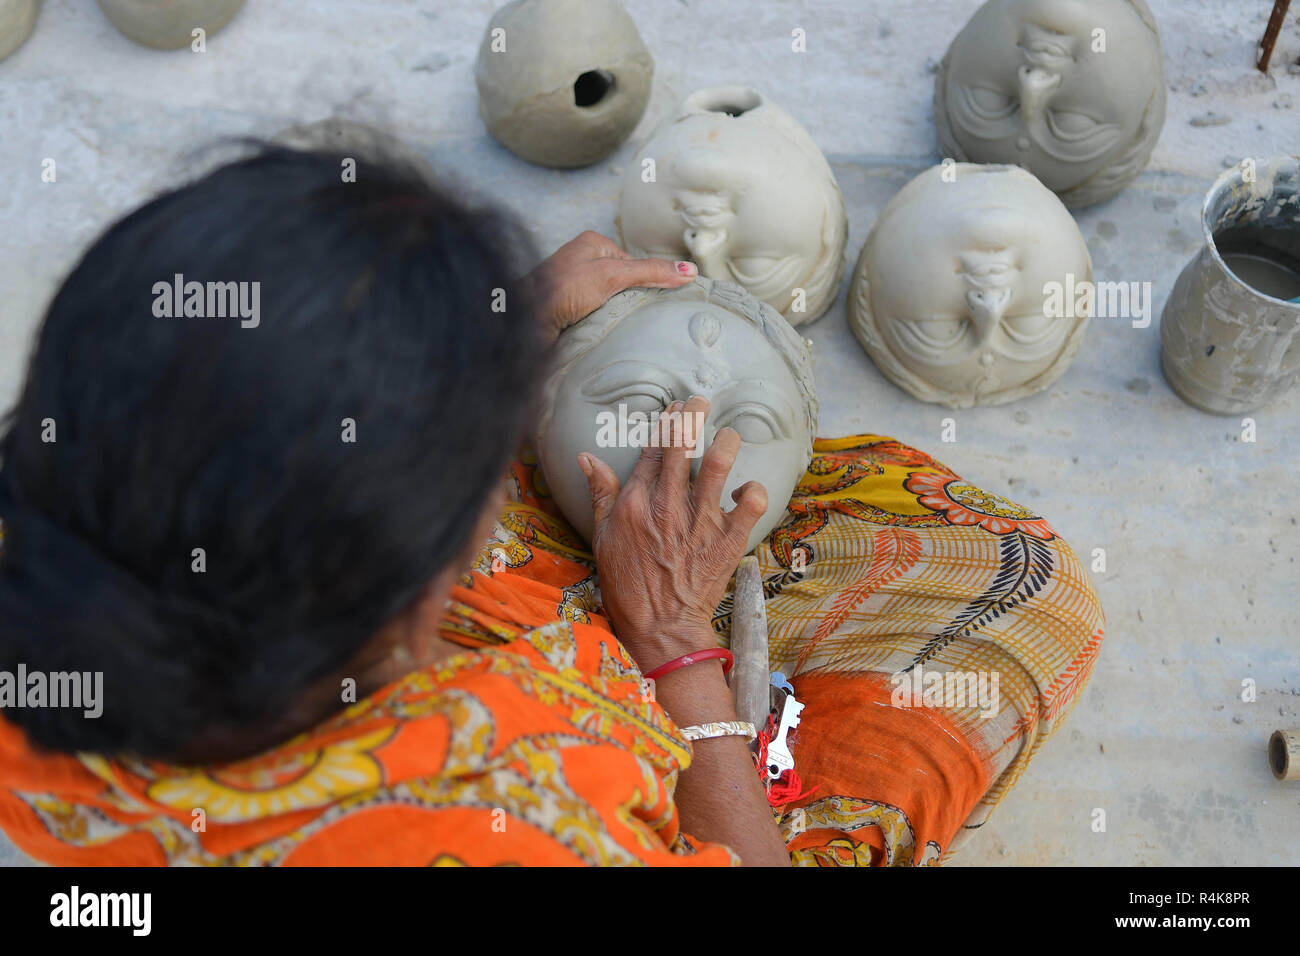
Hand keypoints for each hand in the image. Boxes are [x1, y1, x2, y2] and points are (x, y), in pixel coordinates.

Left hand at [524, 231, 696, 344]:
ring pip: (608, 300)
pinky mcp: (564, 307)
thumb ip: (650, 272)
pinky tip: (600, 331)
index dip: (643, 282)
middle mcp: (580, 260)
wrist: (522, 319)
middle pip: (621, 282)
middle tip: (631, 315)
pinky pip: (594, 314)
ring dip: (614, 314)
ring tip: (614, 325)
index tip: (652, 301)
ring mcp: (571, 285)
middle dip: (628, 299)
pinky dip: (599, 324)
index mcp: (591, 243)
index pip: (632, 263)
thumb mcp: (612, 275)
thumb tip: (688, 271)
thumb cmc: (560, 289)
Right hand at [577, 395, 767, 670]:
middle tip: (701, 400)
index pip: (653, 450)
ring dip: (725, 443)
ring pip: (718, 464)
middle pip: (683, 446)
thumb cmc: (627, 585)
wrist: (661, 627)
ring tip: (729, 435)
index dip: (666, 423)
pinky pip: (749, 502)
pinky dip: (752, 490)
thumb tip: (587, 457)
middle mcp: (668, 506)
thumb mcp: (601, 538)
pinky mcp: (727, 539)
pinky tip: (747, 489)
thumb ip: (600, 494)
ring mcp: (700, 522)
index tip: (675, 406)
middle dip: (693, 415)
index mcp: (635, 503)